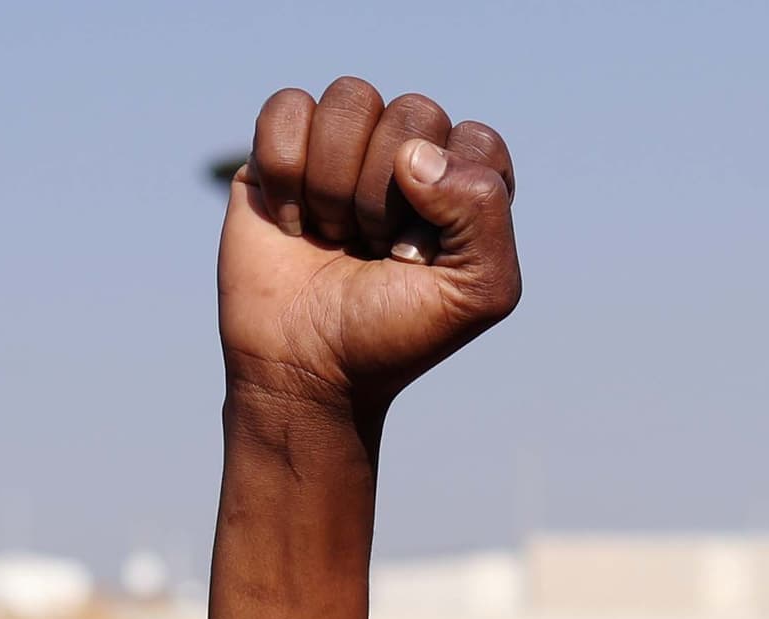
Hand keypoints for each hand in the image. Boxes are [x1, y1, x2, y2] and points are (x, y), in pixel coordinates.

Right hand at [221, 77, 517, 416]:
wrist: (304, 368)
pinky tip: (291, 221)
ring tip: (333, 235)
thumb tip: (414, 154)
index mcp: (466, 184)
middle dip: (388, 196)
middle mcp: (410, 156)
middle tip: (372, 249)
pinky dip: (284, 170)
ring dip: (336, 181)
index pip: (476, 141)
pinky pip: (288, 106)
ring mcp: (345, 148)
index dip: (449, 203)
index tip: (422, 261)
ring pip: (351, 99)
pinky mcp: (283, 151)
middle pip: (413, 113)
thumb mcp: (477, 292)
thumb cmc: (393, 333)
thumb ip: (485, 213)